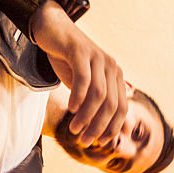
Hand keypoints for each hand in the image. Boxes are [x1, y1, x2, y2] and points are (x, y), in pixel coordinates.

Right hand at [30, 0, 126, 144]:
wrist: (52, 29)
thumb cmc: (68, 60)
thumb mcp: (83, 84)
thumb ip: (92, 102)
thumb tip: (99, 131)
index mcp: (115, 75)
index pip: (121, 108)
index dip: (112, 127)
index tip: (99, 142)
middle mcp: (110, 66)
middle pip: (112, 104)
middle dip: (99, 126)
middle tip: (84, 140)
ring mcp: (97, 57)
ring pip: (99, 94)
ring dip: (87, 116)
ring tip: (75, 129)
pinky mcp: (81, 51)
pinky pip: (84, 78)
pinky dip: (78, 96)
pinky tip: (71, 109)